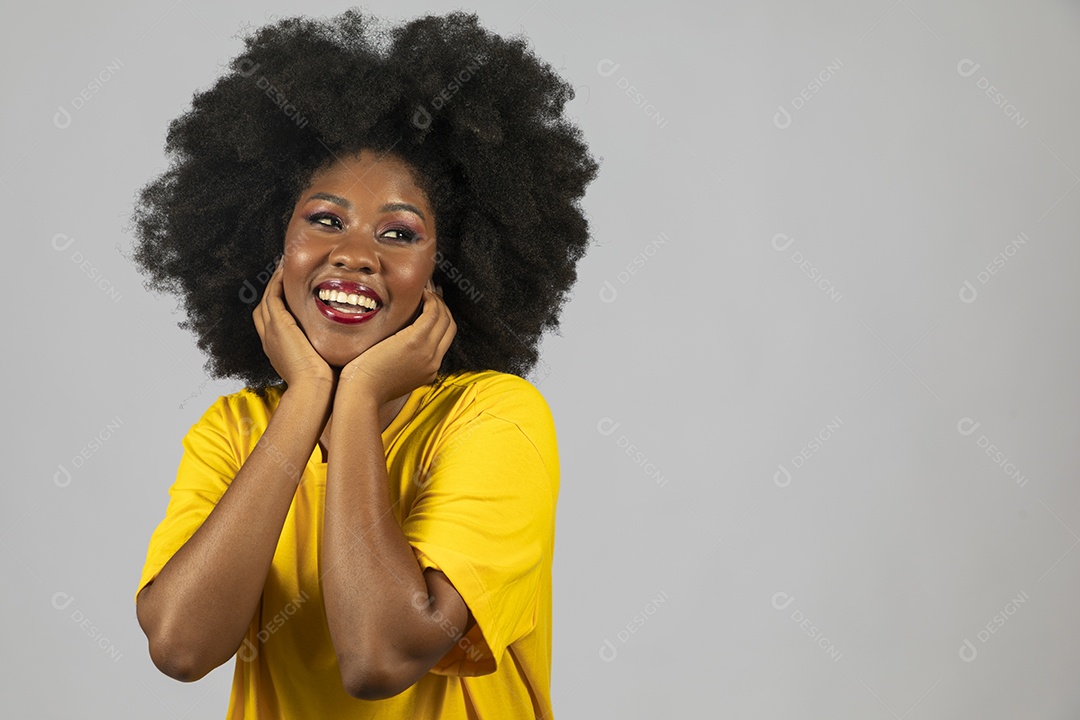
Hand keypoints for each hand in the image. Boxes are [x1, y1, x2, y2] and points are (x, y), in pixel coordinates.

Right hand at [253, 259, 334, 389]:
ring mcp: (271, 332)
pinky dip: (276, 282)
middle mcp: (270, 340)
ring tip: (284, 266)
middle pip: (263, 309)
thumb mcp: (321, 366)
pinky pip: (272, 296)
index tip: (291, 296)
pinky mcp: (279, 325)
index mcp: (278, 351)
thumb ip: (327, 353)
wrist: (313, 390)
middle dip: (272, 291)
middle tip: (284, 274)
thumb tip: (346, 349)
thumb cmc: (324, 385)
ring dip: (274, 281)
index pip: (271, 323)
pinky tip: (285, 271)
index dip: (278, 308)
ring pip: (267, 299)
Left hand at [338, 281, 455, 405]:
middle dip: (443, 307)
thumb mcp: (393, 376)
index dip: (442, 319)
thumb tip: (398, 346)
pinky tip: (421, 294)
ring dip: (437, 300)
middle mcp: (434, 361)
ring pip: (444, 318)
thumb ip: (403, 362)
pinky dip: (430, 300)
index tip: (432, 306)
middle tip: (430, 294)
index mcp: (430, 370)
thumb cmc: (368, 385)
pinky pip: (432, 314)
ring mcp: (427, 352)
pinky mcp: (415, 341)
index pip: (445, 340)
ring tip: (425, 291)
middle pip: (449, 326)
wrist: (361, 394)